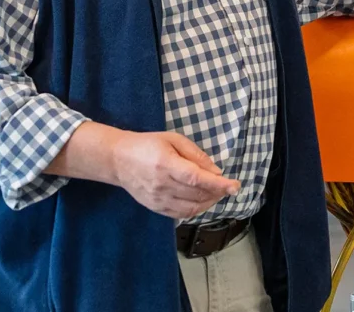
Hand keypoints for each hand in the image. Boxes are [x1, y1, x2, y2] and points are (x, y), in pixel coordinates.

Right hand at [109, 131, 240, 219]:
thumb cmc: (147, 144)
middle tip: (227, 186)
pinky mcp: (155, 208)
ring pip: (192, 208)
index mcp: (165, 164)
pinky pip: (181, 214)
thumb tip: (216, 172)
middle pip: (197, 195)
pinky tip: (202, 201)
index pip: (197, 179)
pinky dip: (196, 209)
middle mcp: (161, 185)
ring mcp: (158, 199)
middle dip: (218, 192)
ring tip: (217, 193)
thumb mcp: (172, 139)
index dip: (218, 184)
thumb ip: (195, 155)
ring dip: (209, 202)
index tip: (234, 186)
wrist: (118, 160)